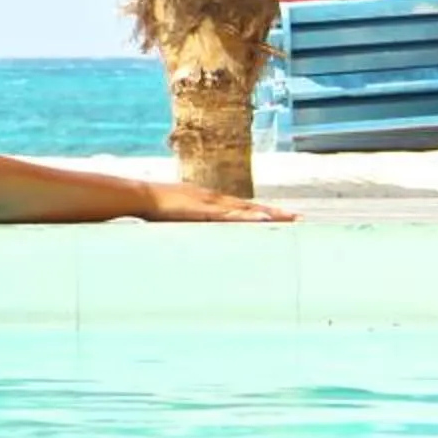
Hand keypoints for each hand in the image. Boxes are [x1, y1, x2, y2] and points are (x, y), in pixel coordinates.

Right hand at [144, 182, 295, 221]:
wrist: (138, 195)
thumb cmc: (152, 209)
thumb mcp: (174, 219)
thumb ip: (185, 227)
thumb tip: (190, 242)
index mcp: (207, 201)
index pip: (240, 207)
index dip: (261, 212)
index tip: (280, 217)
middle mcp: (213, 198)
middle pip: (250, 206)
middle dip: (275, 213)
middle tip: (299, 219)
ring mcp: (210, 202)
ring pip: (246, 209)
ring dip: (269, 214)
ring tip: (291, 220)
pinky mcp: (204, 209)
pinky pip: (230, 214)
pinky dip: (248, 216)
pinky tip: (263, 219)